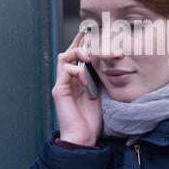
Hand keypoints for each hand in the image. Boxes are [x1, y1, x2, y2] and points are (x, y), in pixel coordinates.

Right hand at [52, 31, 101, 146]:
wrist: (83, 137)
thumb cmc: (92, 119)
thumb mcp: (100, 93)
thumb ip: (100, 79)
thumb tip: (110, 64)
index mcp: (76, 79)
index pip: (77, 56)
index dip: (82, 42)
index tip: (91, 31)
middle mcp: (67, 80)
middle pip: (68, 52)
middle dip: (79, 42)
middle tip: (91, 39)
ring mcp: (62, 84)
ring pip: (64, 57)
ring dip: (78, 54)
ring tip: (89, 58)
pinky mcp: (59, 91)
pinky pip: (65, 72)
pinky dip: (78, 72)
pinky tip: (87, 81)